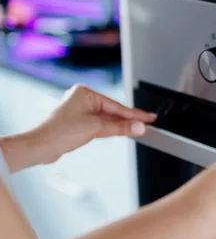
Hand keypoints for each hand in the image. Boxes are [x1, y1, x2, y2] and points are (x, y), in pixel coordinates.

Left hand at [33, 84, 155, 165]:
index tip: (149, 117)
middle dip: (129, 120)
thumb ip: (120, 127)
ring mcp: (80, 111)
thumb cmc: (59, 132)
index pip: (117, 105)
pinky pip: (100, 124)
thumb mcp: (96, 128)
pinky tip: (121, 131)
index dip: (135, 114)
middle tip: (148, 124)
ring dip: (120, 125)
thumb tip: (139, 127)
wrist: (41, 146)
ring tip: (138, 129)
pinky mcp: (78, 122)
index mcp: (85, 92)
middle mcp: (82, 99)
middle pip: (113, 111)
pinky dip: (111, 129)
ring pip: (107, 119)